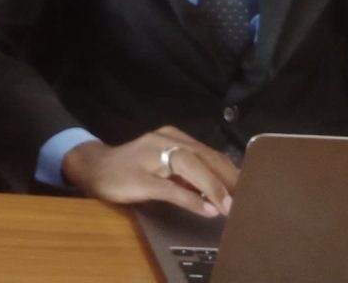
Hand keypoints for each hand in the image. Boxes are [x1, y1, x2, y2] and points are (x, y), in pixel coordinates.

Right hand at [61, 126, 238, 217]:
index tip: (253, 188)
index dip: (233, 171)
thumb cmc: (132, 167)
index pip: (210, 152)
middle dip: (229, 179)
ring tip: (231, 206)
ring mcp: (150, 157)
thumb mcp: (164, 166)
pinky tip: (206, 209)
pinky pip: (169, 187)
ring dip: (214, 187)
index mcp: (173, 137)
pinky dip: (191, 198)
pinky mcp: (138, 177)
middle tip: (248, 201)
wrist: (94, 167)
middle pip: (204, 156)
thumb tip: (221, 191)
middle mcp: (164, 140)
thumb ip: (189, 173)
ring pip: (189, 165)